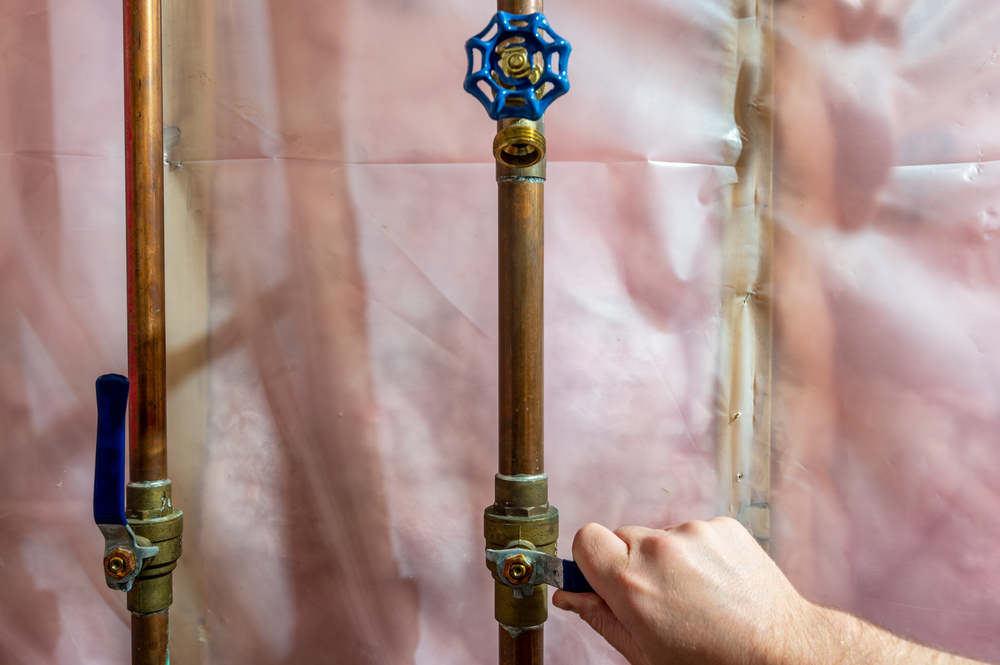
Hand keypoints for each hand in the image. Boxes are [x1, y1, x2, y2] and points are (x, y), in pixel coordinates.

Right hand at [551, 517, 815, 664]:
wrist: (784, 653)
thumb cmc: (712, 663)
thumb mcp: (644, 653)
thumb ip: (599, 617)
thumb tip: (568, 595)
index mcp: (632, 583)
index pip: (584, 539)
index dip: (590, 560)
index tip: (603, 579)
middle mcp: (660, 549)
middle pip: (622, 537)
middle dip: (631, 564)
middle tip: (659, 601)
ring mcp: (695, 533)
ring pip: (660, 536)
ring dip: (669, 560)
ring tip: (698, 598)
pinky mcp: (724, 525)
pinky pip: (694, 533)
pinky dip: (699, 554)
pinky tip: (719, 585)